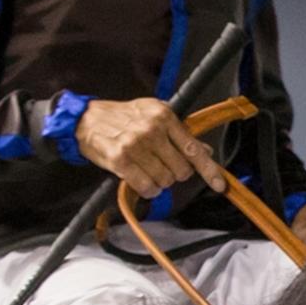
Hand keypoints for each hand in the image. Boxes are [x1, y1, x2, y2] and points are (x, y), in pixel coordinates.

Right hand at [74, 98, 225, 199]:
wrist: (85, 119)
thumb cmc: (121, 117)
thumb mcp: (153, 114)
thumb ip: (179, 133)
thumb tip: (205, 151)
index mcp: (164, 115)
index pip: (193, 148)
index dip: (210, 170)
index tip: (220, 184)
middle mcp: (152, 129)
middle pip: (181, 170)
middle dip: (175, 174)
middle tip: (160, 165)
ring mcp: (136, 145)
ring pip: (165, 180)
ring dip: (159, 182)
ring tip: (146, 169)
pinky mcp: (121, 160)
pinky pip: (146, 187)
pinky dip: (147, 189)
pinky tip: (141, 181)